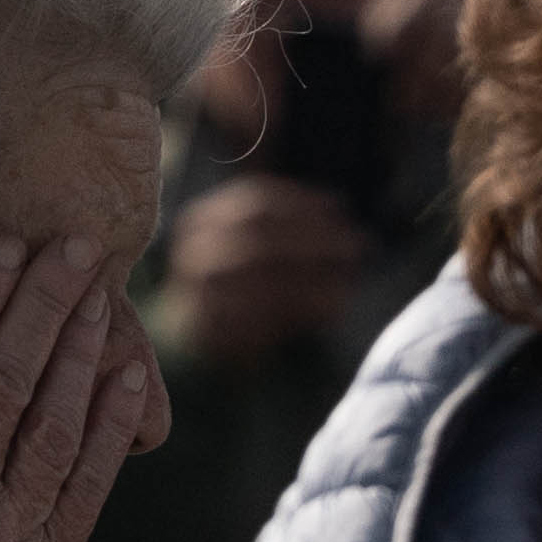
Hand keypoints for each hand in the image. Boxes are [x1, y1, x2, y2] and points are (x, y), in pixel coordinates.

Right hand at [0, 238, 163, 541]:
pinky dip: (107, 427)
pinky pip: (84, 486)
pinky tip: (123, 380)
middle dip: (44, 302)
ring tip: (100, 296)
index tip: (5, 247)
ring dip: (82, 350)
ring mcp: (3, 536)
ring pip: (54, 421)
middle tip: (76, 249)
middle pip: (7, 374)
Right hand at [167, 173, 363, 372]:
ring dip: (315, 274)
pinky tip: (335, 305)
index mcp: (202, 220)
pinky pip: (268, 315)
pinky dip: (305, 308)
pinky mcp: (214, 329)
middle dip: (316, 237)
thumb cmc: (229, 288)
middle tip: (356, 243)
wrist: (185, 341)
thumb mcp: (242, 246)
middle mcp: (195, 251)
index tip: (339, 207)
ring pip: (265, 275)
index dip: (303, 202)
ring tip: (350, 276)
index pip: (256, 200)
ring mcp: (200, 290)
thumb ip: (280, 227)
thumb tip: (338, 209)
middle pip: (262, 234)